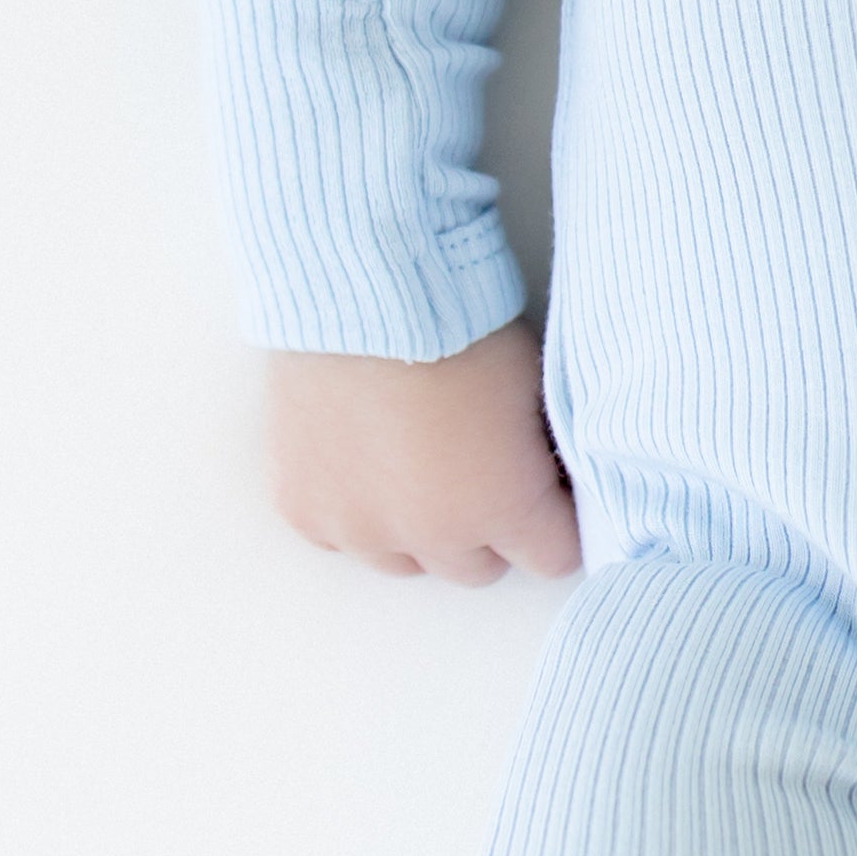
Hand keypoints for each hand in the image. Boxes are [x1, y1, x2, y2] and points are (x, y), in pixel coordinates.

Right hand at [263, 321, 584, 585]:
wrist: (362, 288)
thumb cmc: (459, 325)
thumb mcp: (535, 389)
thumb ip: (539, 455)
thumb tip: (541, 476)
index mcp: (503, 509)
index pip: (553, 558)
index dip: (553, 518)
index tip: (544, 489)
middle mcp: (430, 538)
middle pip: (476, 567)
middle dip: (484, 526)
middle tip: (475, 466)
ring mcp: (359, 530)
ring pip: (403, 560)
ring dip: (413, 525)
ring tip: (409, 456)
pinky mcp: (303, 509)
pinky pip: (339, 535)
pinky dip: (351, 505)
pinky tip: (358, 451)